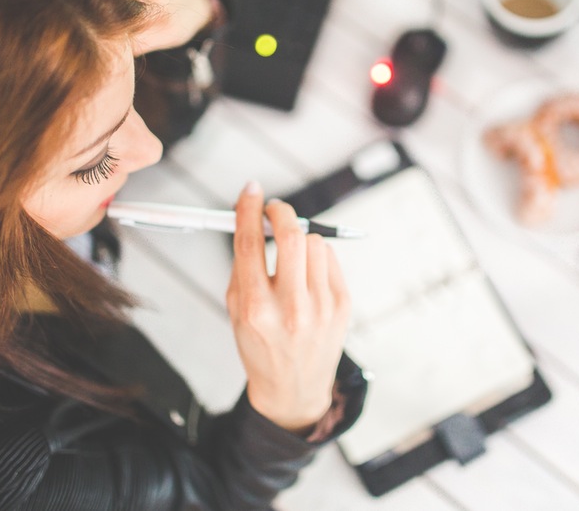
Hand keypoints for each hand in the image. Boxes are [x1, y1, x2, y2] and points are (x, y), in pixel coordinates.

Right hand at [226, 181, 351, 432]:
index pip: (250, 243)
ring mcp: (320, 307)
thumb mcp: (235, 311)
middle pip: (290, 235)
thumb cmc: (260, 345)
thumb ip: (242, 265)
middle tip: (273, 209)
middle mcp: (289, 307)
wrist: (293, 388)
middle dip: (281, 212)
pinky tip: (307, 275)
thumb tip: (251, 217)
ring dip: (299, 239)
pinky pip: (330, 259)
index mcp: (254, 308)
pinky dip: (316, 257)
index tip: (250, 190)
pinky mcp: (342, 305)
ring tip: (290, 257)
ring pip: (314, 242)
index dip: (248, 209)